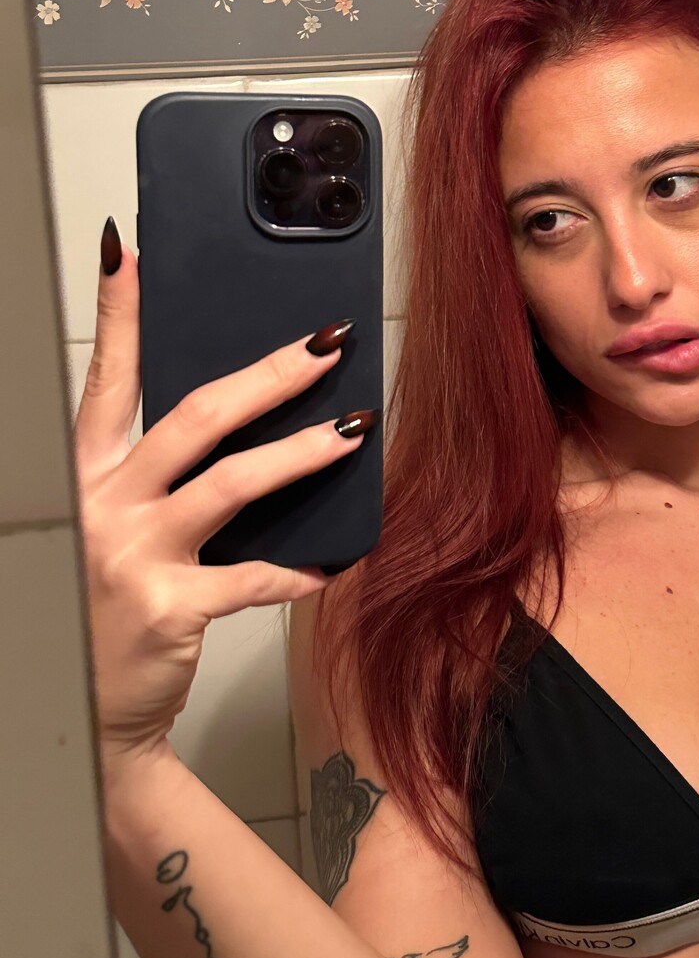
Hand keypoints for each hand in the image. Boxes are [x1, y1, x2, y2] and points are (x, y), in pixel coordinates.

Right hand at [74, 220, 371, 770]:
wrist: (85, 699)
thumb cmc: (108, 600)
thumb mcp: (114, 523)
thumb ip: (160, 474)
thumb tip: (238, 413)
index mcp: (87, 474)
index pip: (106, 381)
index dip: (120, 318)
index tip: (131, 258)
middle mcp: (103, 505)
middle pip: (193, 418)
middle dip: (268, 376)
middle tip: (326, 346)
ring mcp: (133, 555)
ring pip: (230, 484)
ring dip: (301, 454)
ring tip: (354, 434)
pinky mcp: (169, 609)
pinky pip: (250, 578)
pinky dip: (297, 572)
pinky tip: (332, 565)